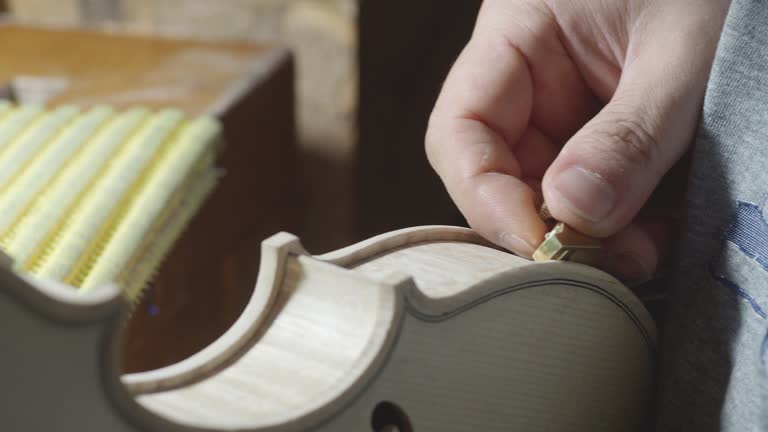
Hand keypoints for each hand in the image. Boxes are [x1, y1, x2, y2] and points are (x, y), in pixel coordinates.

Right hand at [426, 0, 729, 279]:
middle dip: (549, 226)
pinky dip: (620, 225)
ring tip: (644, 251)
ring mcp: (565, 109)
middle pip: (502, 172)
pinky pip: (592, 193)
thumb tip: (573, 213)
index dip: (484, 194)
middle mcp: (530, 79)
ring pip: (547, 193)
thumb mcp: (681, 55)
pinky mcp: (602, 136)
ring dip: (589, 235)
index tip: (537, 241)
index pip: (462, 128)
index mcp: (519, 34)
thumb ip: (628, 136)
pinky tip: (654, 235)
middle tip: (608, 261)